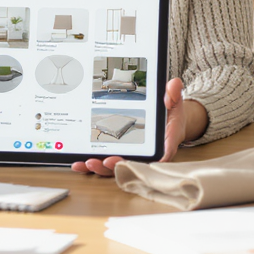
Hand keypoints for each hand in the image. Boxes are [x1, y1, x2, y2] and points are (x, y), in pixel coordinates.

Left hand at [72, 78, 206, 176]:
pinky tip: (79, 163)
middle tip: (105, 161)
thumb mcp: (175, 103)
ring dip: (102, 168)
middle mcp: (148, 155)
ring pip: (117, 169)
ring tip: (89, 163)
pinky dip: (94, 165)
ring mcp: (133, 157)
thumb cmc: (170, 115)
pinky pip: (107, 164)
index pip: (157, 156)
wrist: (167, 122)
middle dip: (116, 166)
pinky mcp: (122, 156)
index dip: (142, 162)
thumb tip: (174, 84)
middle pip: (132, 165)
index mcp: (164, 145)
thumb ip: (174, 95)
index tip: (128, 159)